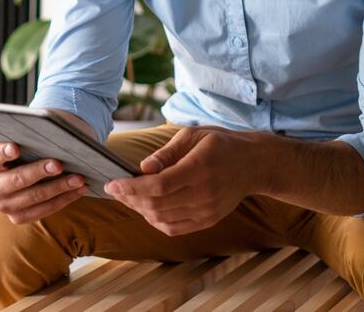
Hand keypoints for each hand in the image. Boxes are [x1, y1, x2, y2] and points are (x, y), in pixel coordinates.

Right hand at [0, 142, 88, 223]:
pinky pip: (44, 210)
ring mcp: (4, 205)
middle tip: (58, 164)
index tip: (16, 147)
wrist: (25, 170)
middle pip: (15, 180)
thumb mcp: (22, 141)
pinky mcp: (19, 217)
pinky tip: (80, 189)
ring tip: (79, 177)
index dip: (3, 153)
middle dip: (38, 172)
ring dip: (59, 187)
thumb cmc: (26, 148)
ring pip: (34, 197)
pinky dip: (64, 199)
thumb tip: (51, 133)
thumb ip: (28, 137)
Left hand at [103, 127, 258, 235]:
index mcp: (199, 168)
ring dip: (140, 210)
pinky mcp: (208, 221)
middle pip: (157, 205)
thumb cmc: (219, 144)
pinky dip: (155, 220)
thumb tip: (142, 168)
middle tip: (115, 189)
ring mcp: (207, 211)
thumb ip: (166, 153)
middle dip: (130, 199)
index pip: (158, 186)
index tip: (112, 184)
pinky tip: (146, 208)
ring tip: (128, 197)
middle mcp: (204, 194)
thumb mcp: (192, 135)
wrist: (252, 164)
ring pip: (163, 219)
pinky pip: (174, 228)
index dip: (131, 188)